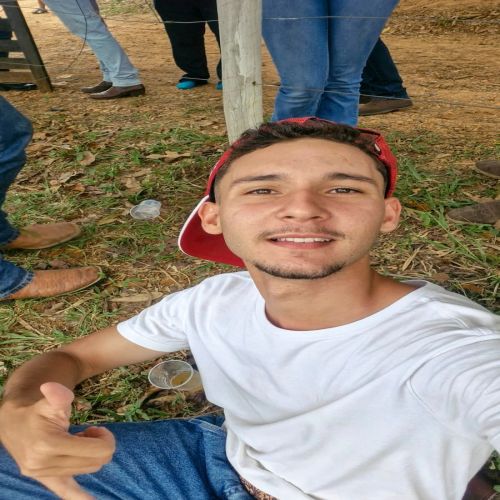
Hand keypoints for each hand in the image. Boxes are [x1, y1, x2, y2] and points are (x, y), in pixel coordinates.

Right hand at [0, 382, 114, 498]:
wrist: (14, 422)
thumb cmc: (39, 409)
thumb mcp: (50, 400)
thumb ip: (58, 395)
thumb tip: (51, 387)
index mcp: (49, 444)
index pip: (98, 450)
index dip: (105, 438)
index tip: (96, 428)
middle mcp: (44, 463)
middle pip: (96, 462)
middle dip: (100, 445)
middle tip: (89, 432)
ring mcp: (43, 474)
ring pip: (88, 470)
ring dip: (90, 455)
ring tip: (79, 441)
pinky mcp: (43, 479)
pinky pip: (65, 492)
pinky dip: (81, 498)